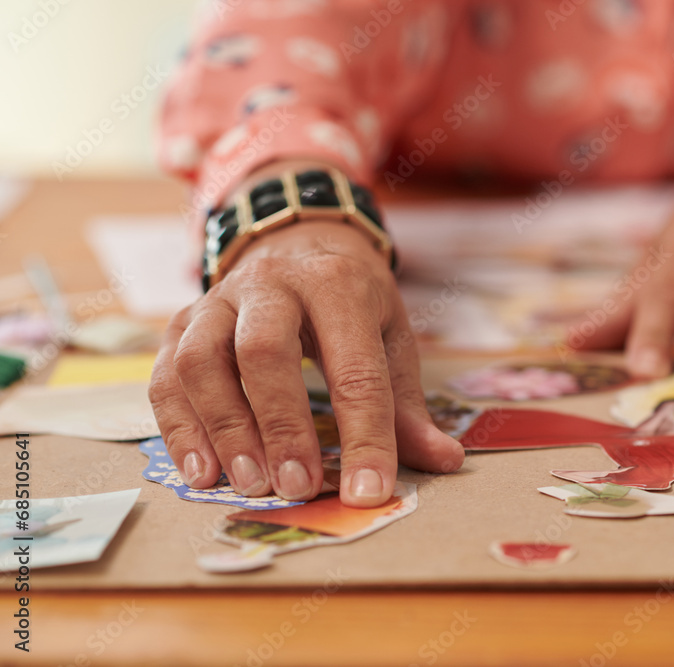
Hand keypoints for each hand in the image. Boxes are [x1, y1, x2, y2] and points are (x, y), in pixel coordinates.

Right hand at [149, 219, 463, 506]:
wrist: (296, 241)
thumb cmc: (352, 303)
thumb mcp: (390, 339)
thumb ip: (409, 406)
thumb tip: (446, 461)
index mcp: (338, 284)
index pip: (355, 368)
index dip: (364, 436)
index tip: (368, 492)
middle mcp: (273, 283)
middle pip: (263, 351)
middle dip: (280, 425)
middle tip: (295, 487)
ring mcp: (219, 300)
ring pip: (202, 360)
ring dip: (222, 429)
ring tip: (248, 484)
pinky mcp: (181, 321)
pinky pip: (166, 375)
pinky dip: (179, 428)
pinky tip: (202, 473)